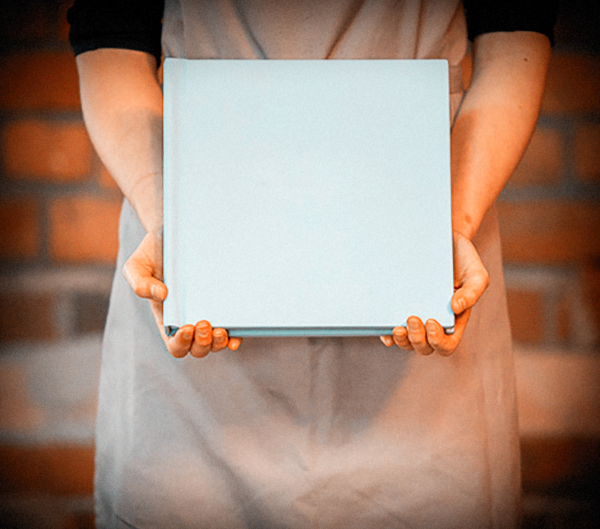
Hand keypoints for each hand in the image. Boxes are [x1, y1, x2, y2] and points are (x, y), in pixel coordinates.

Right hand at [123, 232, 241, 357]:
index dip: (181, 343)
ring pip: (216, 343)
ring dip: (218, 343)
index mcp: (168, 319)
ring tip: (220, 330)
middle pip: (198, 349)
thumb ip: (140, 283)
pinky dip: (235, 337)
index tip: (186, 327)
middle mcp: (189, 321)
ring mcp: (209, 314)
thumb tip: (162, 295)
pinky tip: (236, 335)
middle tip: (205, 324)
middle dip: (202, 344)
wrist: (176, 233)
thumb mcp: (137, 265)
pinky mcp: (224, 305)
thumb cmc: (154, 252)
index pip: (175, 345)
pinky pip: (233, 329)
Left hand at [380, 230, 488, 355]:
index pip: (446, 345)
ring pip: (407, 343)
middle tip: (412, 318)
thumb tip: (456, 308)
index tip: (432, 322)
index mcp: (454, 321)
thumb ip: (472, 292)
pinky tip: (384, 329)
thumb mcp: (476, 273)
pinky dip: (387, 335)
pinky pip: (391, 330)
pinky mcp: (400, 308)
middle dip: (417, 339)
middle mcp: (434, 323)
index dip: (438, 341)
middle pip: (424, 347)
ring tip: (398, 328)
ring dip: (402, 341)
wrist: (443, 240)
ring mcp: (416, 317)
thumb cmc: (462, 259)